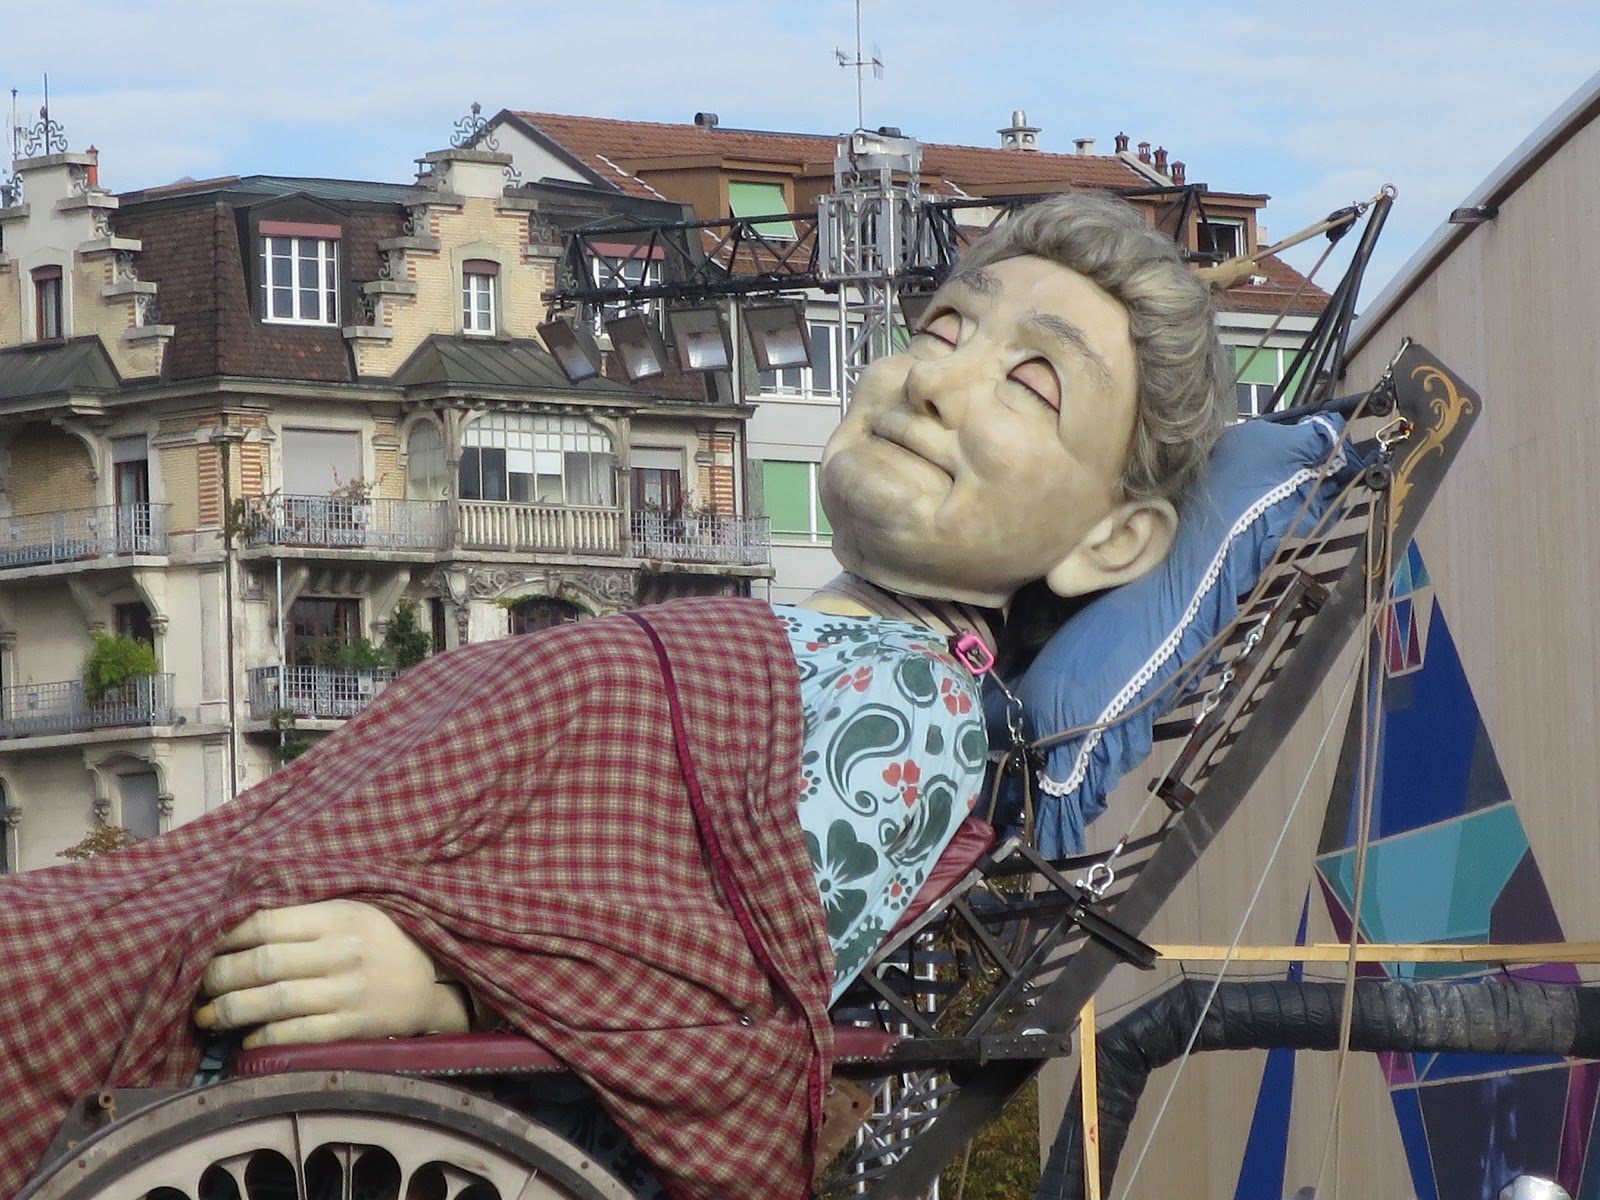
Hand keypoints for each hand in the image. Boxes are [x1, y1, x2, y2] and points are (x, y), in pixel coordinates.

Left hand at [195, 899, 471, 1047]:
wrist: (437, 979)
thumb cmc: (385, 939)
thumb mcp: (354, 909)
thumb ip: (306, 912)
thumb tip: (239, 919)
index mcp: (339, 916)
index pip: (267, 922)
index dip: (227, 935)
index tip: (205, 944)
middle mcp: (341, 952)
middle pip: (263, 963)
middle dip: (219, 976)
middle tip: (199, 984)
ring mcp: (348, 991)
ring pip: (275, 1001)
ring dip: (232, 1009)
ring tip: (207, 1015)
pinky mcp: (353, 1025)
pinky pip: (299, 1033)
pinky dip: (266, 1036)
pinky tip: (246, 1037)